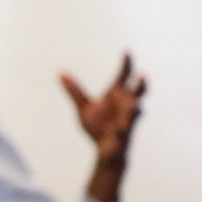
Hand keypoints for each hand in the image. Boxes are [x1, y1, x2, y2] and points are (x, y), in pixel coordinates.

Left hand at [60, 53, 146, 201]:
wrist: (104, 151)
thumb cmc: (98, 127)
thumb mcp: (84, 108)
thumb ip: (75, 92)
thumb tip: (61, 73)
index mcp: (117, 96)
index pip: (123, 77)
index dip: (126, 64)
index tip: (126, 51)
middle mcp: (126, 105)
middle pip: (138, 92)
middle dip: (141, 85)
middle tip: (141, 75)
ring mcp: (127, 121)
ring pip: (135, 113)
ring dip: (135, 109)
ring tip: (135, 105)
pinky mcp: (123, 137)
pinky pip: (123, 134)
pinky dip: (120, 132)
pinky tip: (116, 131)